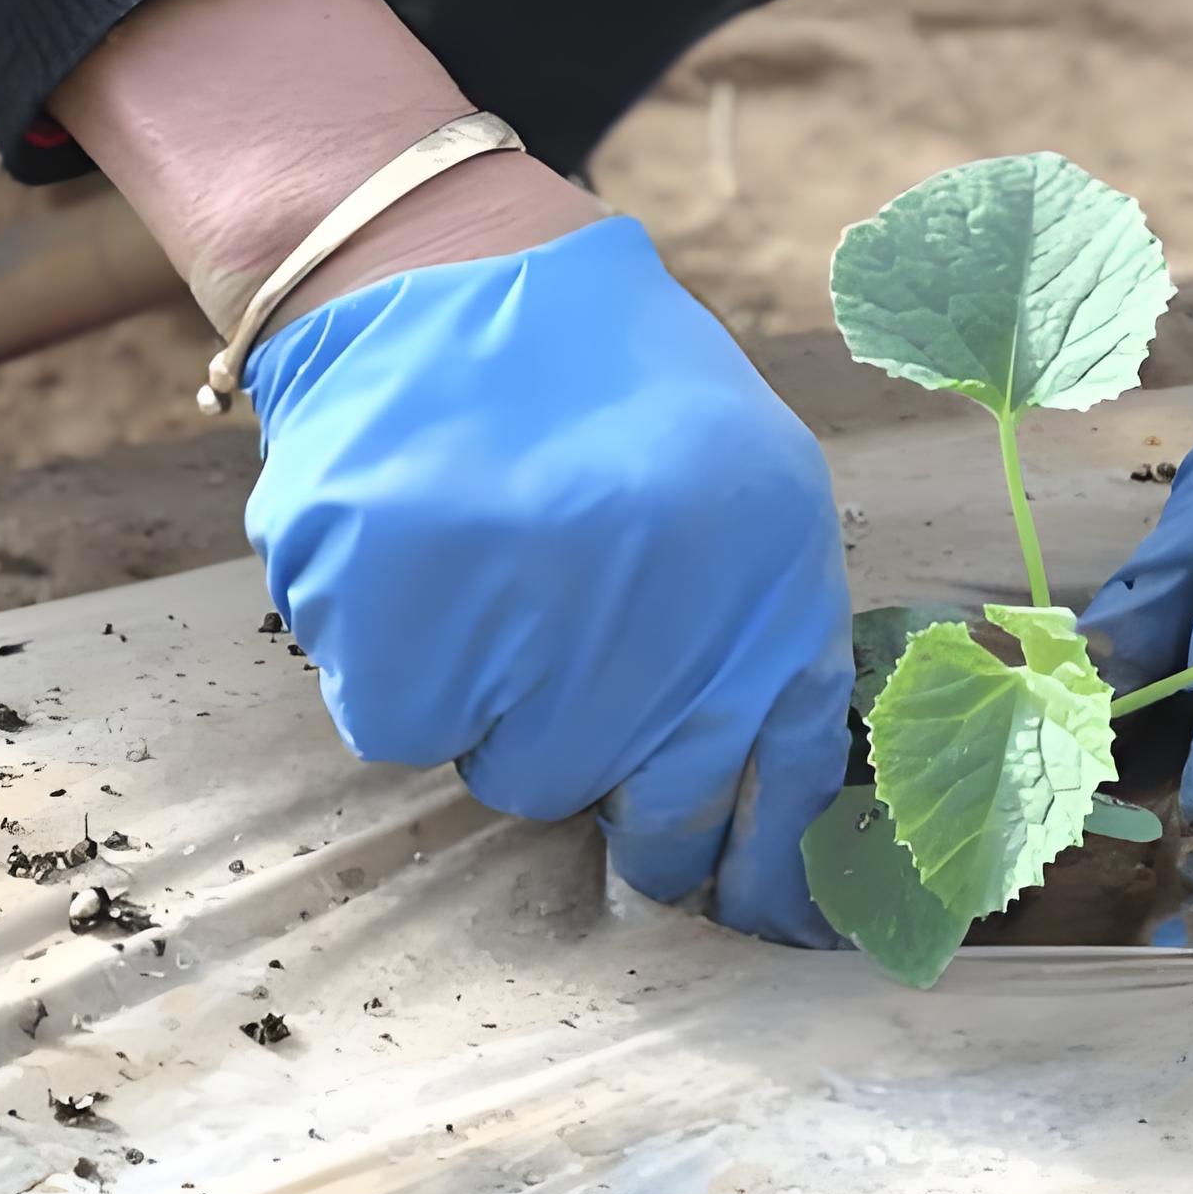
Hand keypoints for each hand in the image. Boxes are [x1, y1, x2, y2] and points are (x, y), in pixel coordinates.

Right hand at [243, 216, 852, 944]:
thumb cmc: (603, 388)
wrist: (446, 268)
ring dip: (500, 708)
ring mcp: (533, 627)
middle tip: (577, 696)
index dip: (769, 878)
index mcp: (773, 580)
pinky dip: (400, 668)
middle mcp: (668, 618)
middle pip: (650, 820)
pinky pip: (406, 725)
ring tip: (493, 576)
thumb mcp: (744, 489)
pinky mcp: (405, 621)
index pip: (792, 790)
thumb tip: (761, 838)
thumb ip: (759, 644)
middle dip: (619, 791)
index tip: (754, 926)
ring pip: (517, 777)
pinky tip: (419, 566)